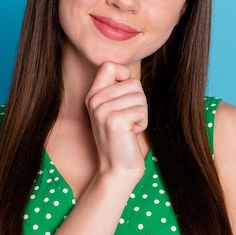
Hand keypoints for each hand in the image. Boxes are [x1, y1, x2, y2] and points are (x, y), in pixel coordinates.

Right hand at [85, 62, 147, 182]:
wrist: (117, 169)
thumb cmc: (123, 138)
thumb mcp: (115, 109)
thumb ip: (118, 90)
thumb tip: (129, 74)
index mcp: (93, 95)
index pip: (110, 65)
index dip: (125, 75)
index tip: (126, 96)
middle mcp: (94, 100)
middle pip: (132, 82)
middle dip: (139, 102)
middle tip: (129, 120)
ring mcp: (102, 109)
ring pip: (139, 96)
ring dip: (142, 114)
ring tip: (129, 128)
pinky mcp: (114, 120)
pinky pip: (141, 110)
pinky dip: (143, 123)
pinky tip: (131, 134)